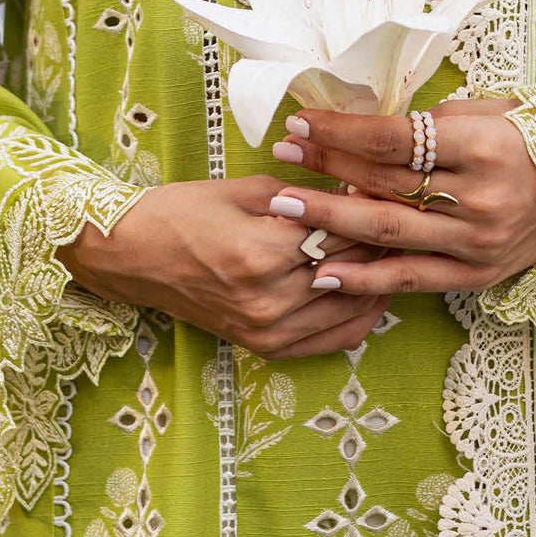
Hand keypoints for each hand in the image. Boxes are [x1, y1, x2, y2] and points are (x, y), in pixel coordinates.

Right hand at [57, 175, 385, 358]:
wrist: (132, 256)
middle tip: (404, 214)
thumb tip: (356, 190)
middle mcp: (270, 299)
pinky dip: (361, 316)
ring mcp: (268, 330)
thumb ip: (303, 194)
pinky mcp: (265, 348)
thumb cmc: (182, 211)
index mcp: (263, 251)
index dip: (370, 209)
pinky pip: (333, 339)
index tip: (393, 189)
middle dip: (380, 238)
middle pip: (351, 266)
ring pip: (351, 303)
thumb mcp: (243, 189)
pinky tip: (376, 292)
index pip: (342, 231)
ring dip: (378, 275)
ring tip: (397, 247)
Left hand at [263, 99, 535, 298]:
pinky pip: (412, 279)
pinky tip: (324, 270)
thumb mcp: (489, 110)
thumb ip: (430, 125)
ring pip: (391, 233)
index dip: (341, 132)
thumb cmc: (535, 134)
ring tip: (284, 210)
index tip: (300, 123)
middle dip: (324, 169)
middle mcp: (480, 198)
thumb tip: (362, 134)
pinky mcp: (479, 276)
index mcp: (482, 146)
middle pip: (385, 186)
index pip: (394, 141)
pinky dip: (366, 276)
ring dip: (332, 220)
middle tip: (280, 158)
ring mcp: (479, 243)